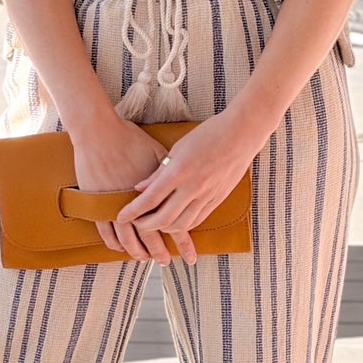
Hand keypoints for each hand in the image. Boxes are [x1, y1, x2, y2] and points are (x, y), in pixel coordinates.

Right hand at [68, 114, 172, 264]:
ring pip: (127, 239)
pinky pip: (105, 231)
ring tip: (144, 259)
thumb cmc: (128, 138)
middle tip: (165, 262)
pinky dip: (114, 243)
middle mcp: (135, 202)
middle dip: (159, 252)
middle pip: (150, 237)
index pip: (173, 224)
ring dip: (137, 251)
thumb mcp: (156, 153)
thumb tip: (182, 185)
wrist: (97, 131)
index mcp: (156, 191)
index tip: (190, 258)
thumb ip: (168, 174)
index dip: (182, 243)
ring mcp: (113, 205)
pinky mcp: (96, 204)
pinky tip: (121, 249)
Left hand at [113, 111, 262, 268]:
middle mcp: (192, 187)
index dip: (133, 211)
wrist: (241, 134)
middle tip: (135, 224)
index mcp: (179, 172)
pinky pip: (197, 220)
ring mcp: (207, 195)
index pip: (150, 199)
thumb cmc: (207, 135)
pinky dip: (183, 225)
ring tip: (153, 224)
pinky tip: (174, 223)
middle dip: (145, 225)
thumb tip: (139, 188)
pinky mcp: (217, 199)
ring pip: (181, 224)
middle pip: (163, 218)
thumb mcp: (178, 149)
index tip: (121, 217)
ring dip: (164, 228)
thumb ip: (158, 172)